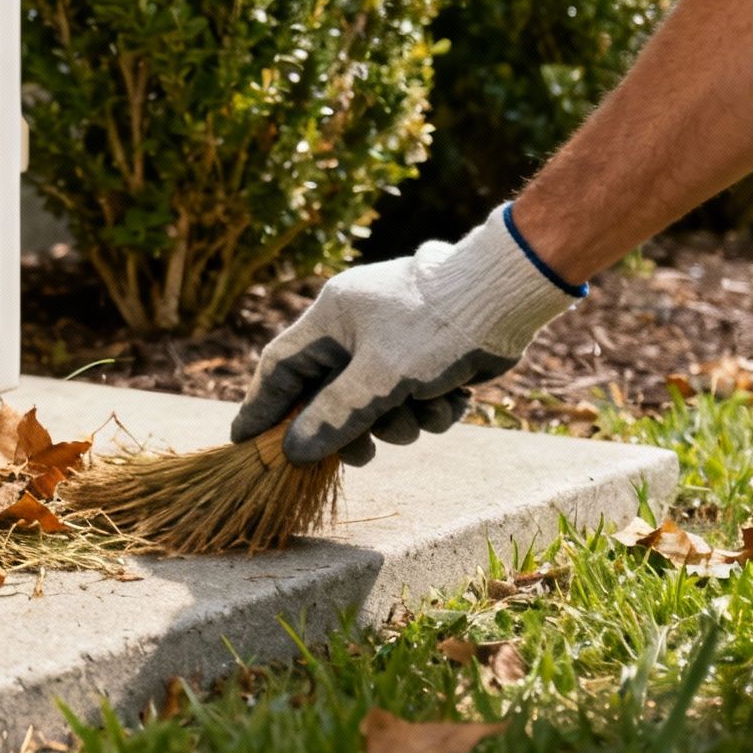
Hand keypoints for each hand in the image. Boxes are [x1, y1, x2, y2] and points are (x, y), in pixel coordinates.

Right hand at [231, 204, 583, 464]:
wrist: (507, 297)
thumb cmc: (435, 327)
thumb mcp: (380, 377)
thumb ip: (335, 416)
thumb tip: (294, 451)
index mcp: (331, 317)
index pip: (280, 367)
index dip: (261, 406)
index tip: (245, 442)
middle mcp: (355, 329)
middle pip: (329, 396)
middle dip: (352, 428)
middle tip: (360, 456)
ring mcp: (391, 344)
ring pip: (376, 406)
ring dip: (404, 419)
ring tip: (429, 405)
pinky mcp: (426, 359)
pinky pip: (411, 402)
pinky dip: (431, 408)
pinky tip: (456, 395)